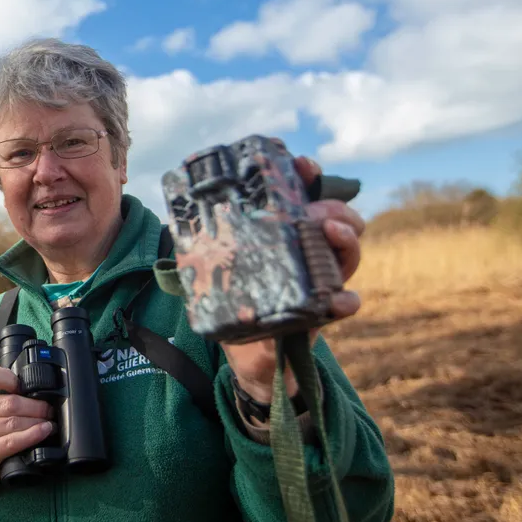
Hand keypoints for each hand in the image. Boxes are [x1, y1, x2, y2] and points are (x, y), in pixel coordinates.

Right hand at [0, 365, 53, 509]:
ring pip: (14, 422)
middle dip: (35, 406)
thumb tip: (31, 389)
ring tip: (49, 421)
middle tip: (49, 409)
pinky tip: (43, 432)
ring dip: (37, 421)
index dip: (10, 378)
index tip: (26, 386)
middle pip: (10, 402)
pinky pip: (13, 441)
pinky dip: (32, 435)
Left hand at [218, 144, 364, 403]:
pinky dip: (345, 300)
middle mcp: (307, 254)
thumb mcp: (213, 270)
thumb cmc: (234, 307)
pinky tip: (342, 298)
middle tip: (314, 208)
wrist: (248, 359)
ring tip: (329, 232)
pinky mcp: (322, 313)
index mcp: (284, 236)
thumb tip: (175, 216)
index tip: (301, 163)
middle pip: (335, 219)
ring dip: (345, 238)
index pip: (302, 197)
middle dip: (332, 205)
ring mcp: (319, 281)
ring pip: (346, 252)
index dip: (305, 177)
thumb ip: (201, 246)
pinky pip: (344, 303)